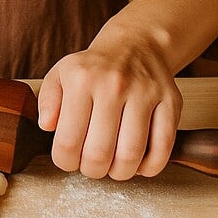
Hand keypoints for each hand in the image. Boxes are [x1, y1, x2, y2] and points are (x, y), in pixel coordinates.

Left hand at [37, 29, 181, 180]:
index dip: (65, 161)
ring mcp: (145, 93)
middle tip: (90, 165)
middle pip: (100, 153)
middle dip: (92, 170)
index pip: (68, 140)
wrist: (134, 45)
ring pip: (132, 155)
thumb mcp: (60, 74)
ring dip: (120, 172)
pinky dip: (149, 167)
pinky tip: (138, 163)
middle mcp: (113, 85)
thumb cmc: (94, 67)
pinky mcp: (170, 102)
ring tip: (112, 166)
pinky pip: (162, 148)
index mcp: (81, 79)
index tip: (67, 160)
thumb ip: (48, 100)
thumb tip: (47, 126)